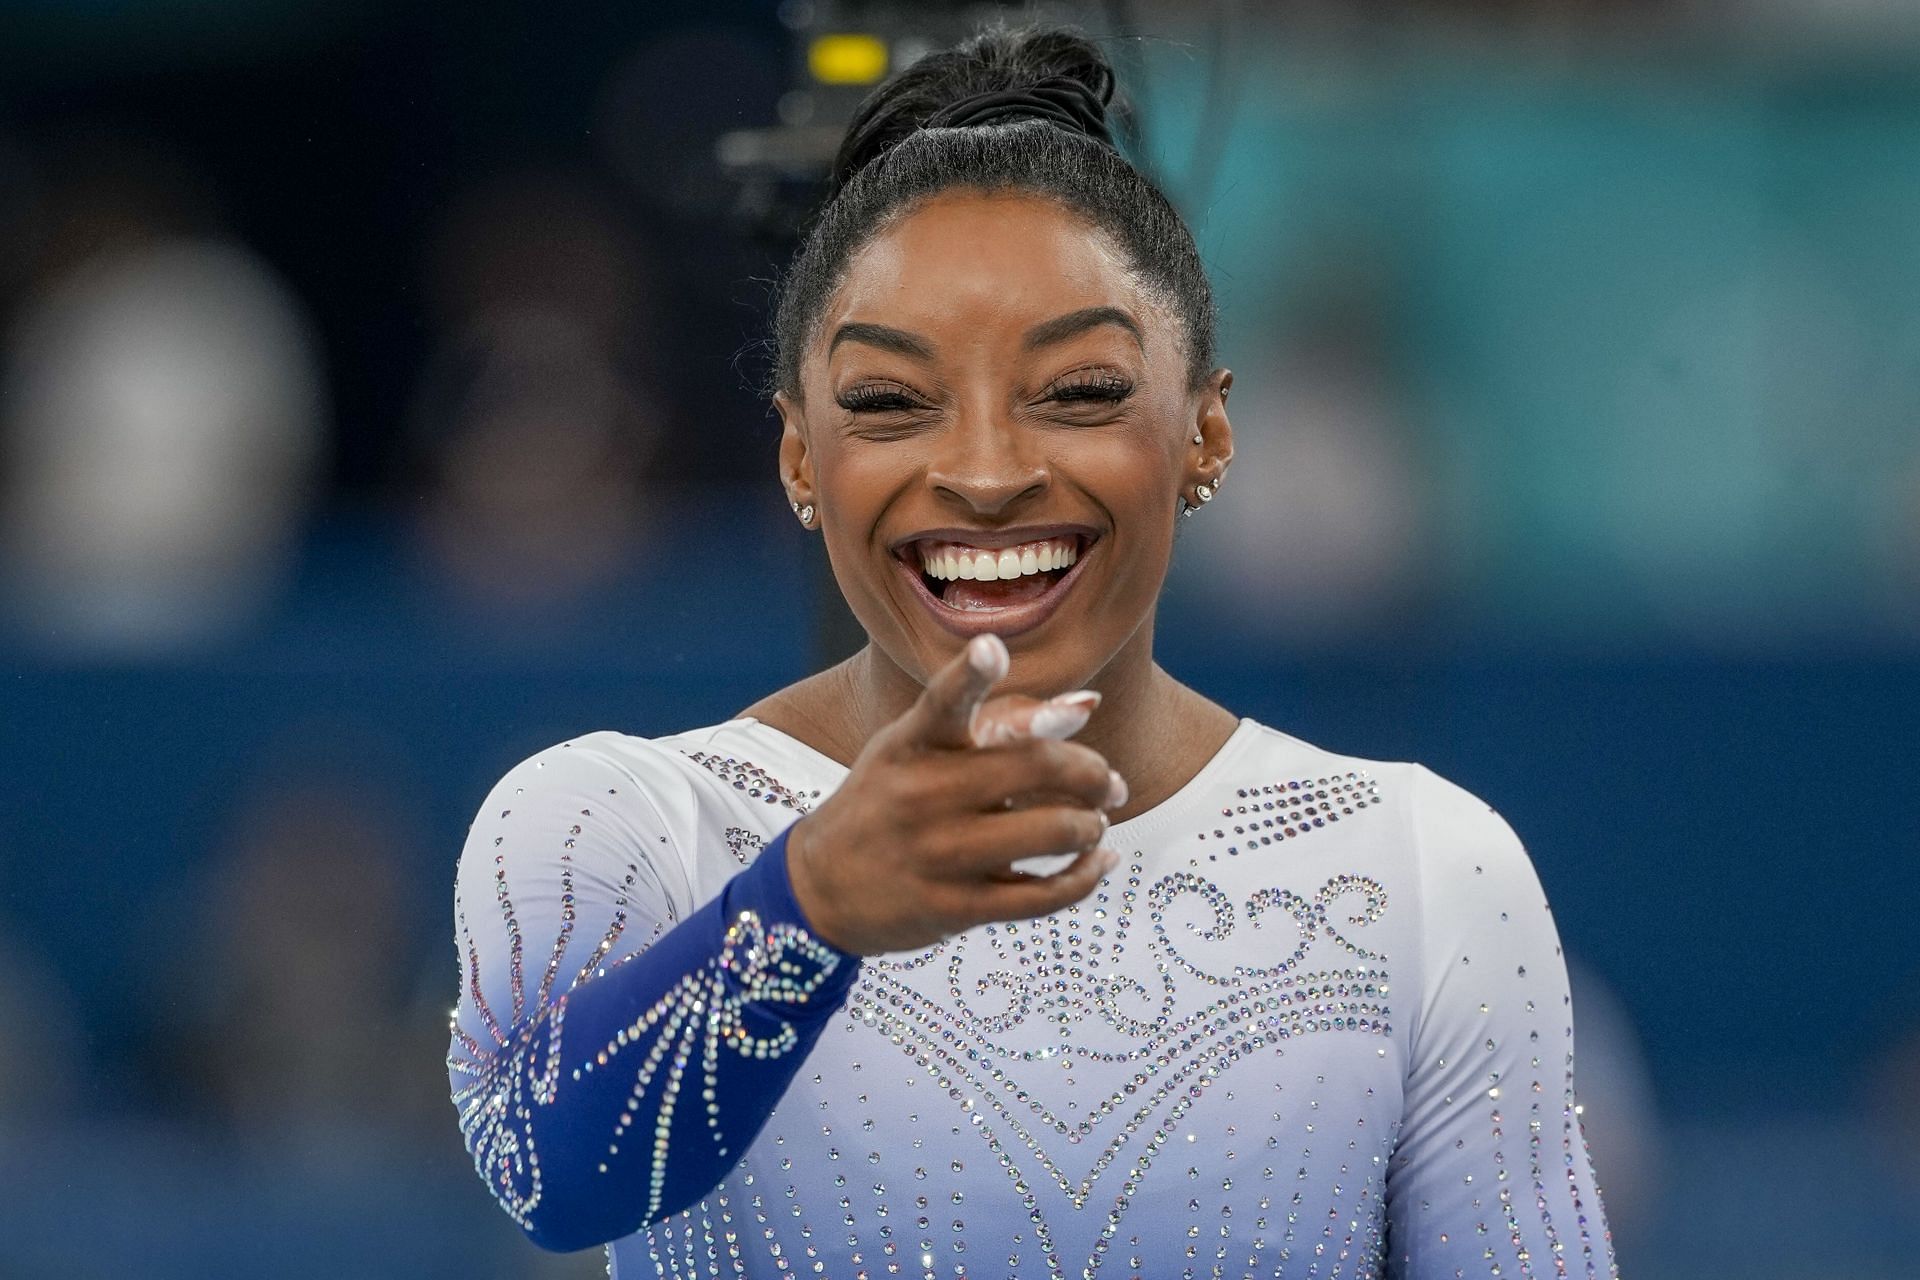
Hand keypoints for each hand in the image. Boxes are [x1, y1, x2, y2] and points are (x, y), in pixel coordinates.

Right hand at [785, 635, 1124, 954]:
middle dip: (1092, 773)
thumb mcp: (917, 751)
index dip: (969, 675)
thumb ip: (998, 724)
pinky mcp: (953, 907)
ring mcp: (938, 854)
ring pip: (1049, 832)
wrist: (823, 886)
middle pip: (1033, 766)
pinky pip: (1041, 896)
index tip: (991, 648)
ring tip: (1096, 824)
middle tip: (1110, 783)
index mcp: (912, 744)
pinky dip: (1084, 877)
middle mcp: (922, 794)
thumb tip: (1087, 704)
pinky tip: (1097, 863)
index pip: (941, 703)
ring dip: (1091, 826)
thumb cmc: (889, 801)